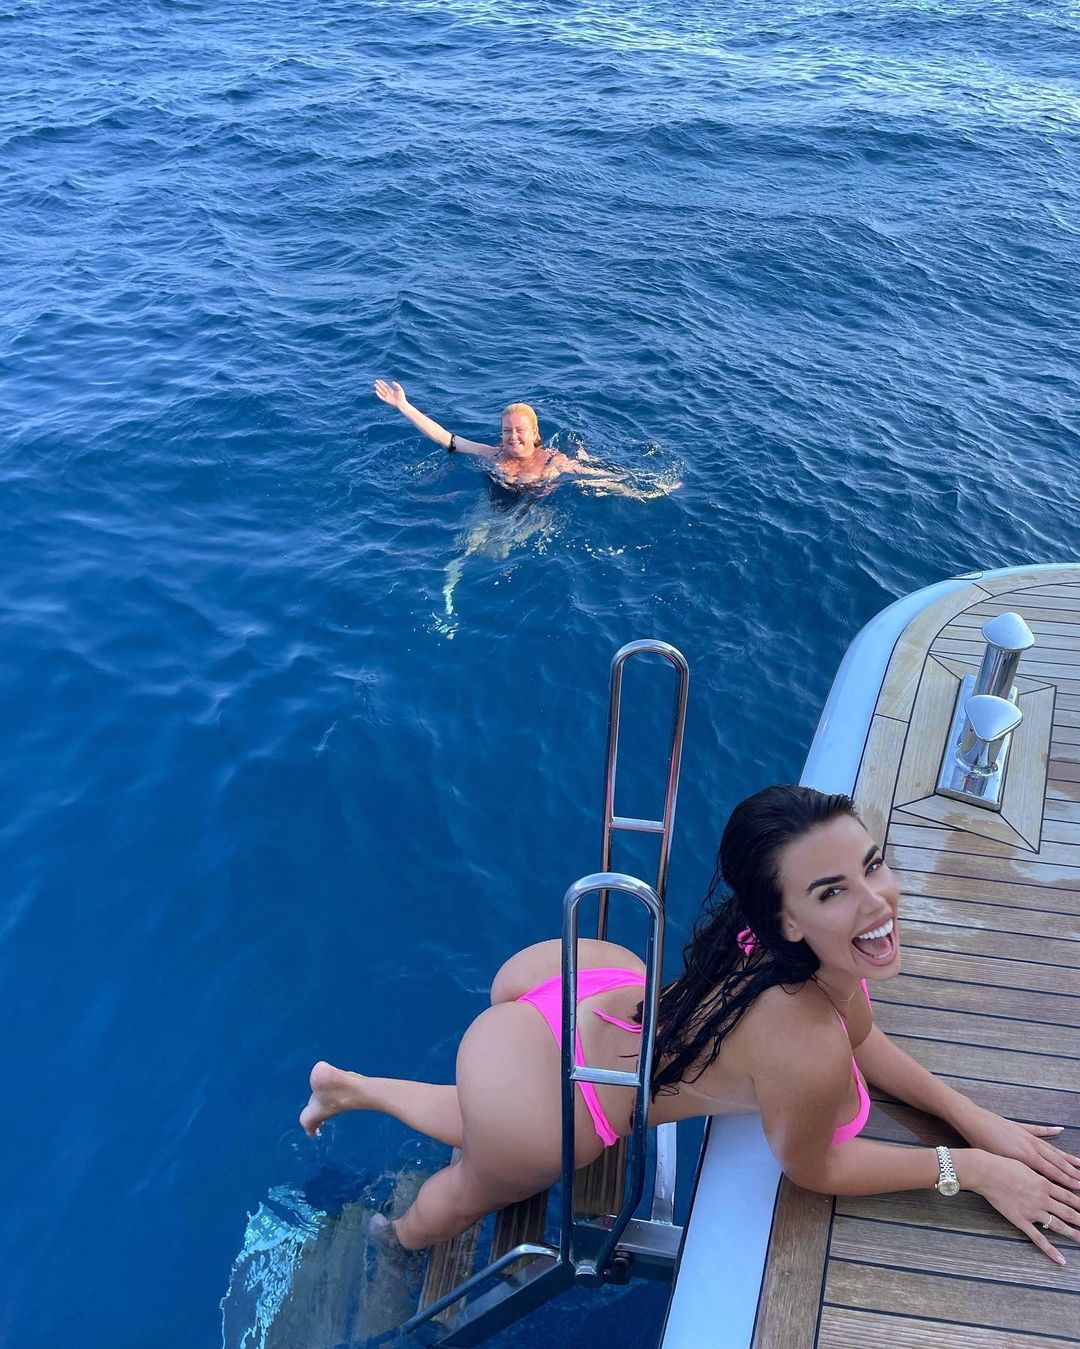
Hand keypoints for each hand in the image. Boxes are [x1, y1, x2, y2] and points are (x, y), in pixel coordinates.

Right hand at [374, 379, 408, 410]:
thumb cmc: (401, 396)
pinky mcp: (386, 400)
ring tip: (375, 384)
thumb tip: (392, 381)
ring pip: (381, 391)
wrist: (401, 403)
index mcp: (391, 391)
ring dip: (378, 388)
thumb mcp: (400, 389)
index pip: (386, 386)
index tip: (379, 380)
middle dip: (379, 384)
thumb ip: (396, 385)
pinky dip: (378, 394)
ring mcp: (387, 397)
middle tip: (376, 380)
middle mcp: (388, 393)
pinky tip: (376, 391)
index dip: (382, 383)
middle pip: (382, 388)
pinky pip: (381, 397)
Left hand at [960, 1105, 1079, 1190]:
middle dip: (1071, 1171)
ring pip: (1051, 1148)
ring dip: (1065, 1156)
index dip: (1066, 1180)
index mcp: (1028, 1158)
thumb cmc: (984, 1145)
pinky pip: (1039, 1130)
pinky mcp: (1020, 1127)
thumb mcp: (1003, 1164)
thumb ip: (1022, 1172)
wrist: (974, 1122)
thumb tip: (1037, 1182)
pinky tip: (1060, 1130)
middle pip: (1056, 1161)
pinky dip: (1050, 1130)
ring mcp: (1027, 1135)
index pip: (1052, 1172)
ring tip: (1079, 1162)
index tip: (1079, 1186)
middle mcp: (1032, 1146)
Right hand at [963, 1149, 1079, 1264]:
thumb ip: (1041, 1176)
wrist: (986, 1172)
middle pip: (1069, 1212)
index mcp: (1044, 1184)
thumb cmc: (1003, 1164)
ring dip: (1073, 1234)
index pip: (1070, 1196)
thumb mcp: (1026, 1166)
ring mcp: (1032, 1211)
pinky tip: (1060, 1259)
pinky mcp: (1021, 1220)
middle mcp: (1042, 1198)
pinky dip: (1050, 1250)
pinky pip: (1038, 1238)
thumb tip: (1050, 1182)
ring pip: (1058, 1225)